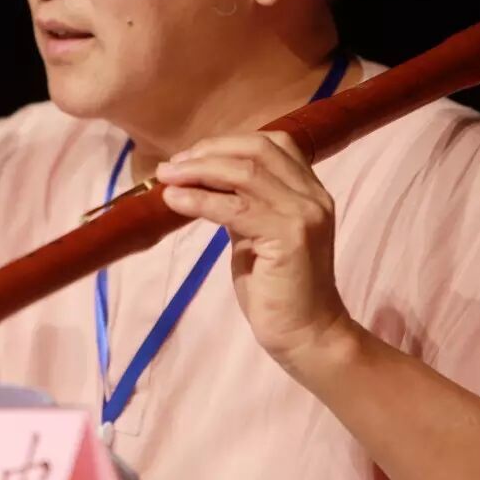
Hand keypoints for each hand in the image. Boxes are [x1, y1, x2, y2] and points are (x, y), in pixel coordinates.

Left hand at [155, 132, 351, 369]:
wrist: (308, 335)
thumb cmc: (278, 289)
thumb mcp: (257, 235)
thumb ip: (243, 205)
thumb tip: (203, 182)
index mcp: (309, 190)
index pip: (271, 143)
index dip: (227, 144)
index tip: (190, 156)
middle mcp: (313, 195)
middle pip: (256, 149)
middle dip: (209, 151)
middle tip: (173, 166)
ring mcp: (304, 214)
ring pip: (244, 174)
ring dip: (198, 171)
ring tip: (166, 178)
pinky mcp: (290, 237)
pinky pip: (235, 208)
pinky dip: (199, 200)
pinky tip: (174, 201)